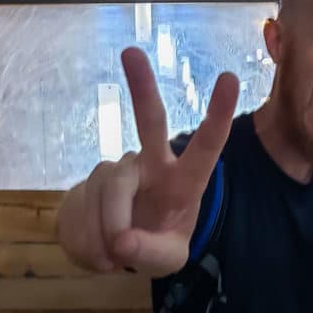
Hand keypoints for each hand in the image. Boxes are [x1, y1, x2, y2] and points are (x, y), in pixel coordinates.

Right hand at [63, 48, 238, 274]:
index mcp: (184, 180)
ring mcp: (119, 168)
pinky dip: (88, 239)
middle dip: (141, 87)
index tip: (229, 78)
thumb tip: (121, 241)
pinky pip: (84, 208)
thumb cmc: (154, 244)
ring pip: (110, 192)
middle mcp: (152, 164)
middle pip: (149, 122)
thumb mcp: (165, 260)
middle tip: (131, 52)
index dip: (216, 115)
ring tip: (112, 256)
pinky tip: (97, 250)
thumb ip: (151, 252)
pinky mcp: (89, 180)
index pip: (205, 147)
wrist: (115, 249)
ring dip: (107, 232)